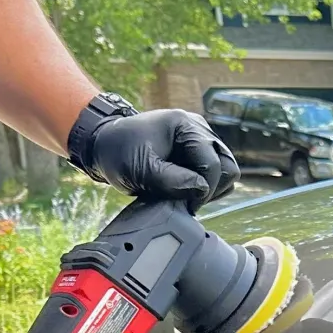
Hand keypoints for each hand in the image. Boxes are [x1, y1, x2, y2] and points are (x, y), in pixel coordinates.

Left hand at [84, 109, 238, 206]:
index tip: (187, 206)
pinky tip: (187, 188)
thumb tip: (202, 190)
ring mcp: (202, 137)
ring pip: (227, 170)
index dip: (203, 190)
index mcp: (185, 125)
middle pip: (228, 166)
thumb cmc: (118, 154)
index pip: (212, 163)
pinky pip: (218, 171)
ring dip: (211, 188)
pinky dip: (207, 184)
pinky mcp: (200, 148)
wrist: (105, 144)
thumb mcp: (140, 171)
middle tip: (189, 201)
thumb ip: (172, 181)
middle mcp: (199, 127)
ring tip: (186, 194)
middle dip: (212, 188)